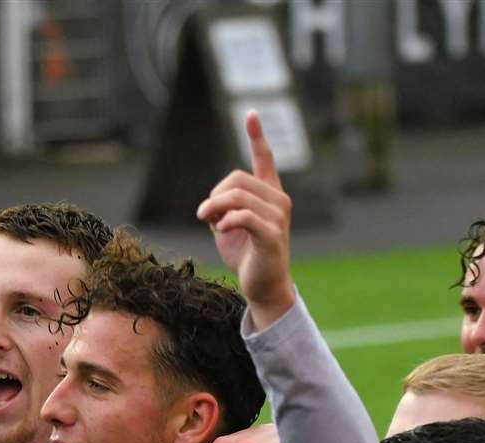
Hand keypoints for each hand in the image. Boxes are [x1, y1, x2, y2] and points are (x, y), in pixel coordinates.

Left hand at [197, 112, 295, 326]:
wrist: (262, 285)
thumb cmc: (245, 254)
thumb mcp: (225, 225)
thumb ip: (219, 208)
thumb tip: (211, 204)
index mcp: (269, 194)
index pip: (264, 159)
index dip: (257, 136)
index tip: (251, 113)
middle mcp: (278, 200)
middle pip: (236, 179)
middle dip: (214, 196)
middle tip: (206, 216)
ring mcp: (278, 217)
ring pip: (238, 196)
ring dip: (216, 209)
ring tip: (212, 224)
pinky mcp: (272, 235)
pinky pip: (243, 217)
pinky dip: (226, 221)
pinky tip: (221, 230)